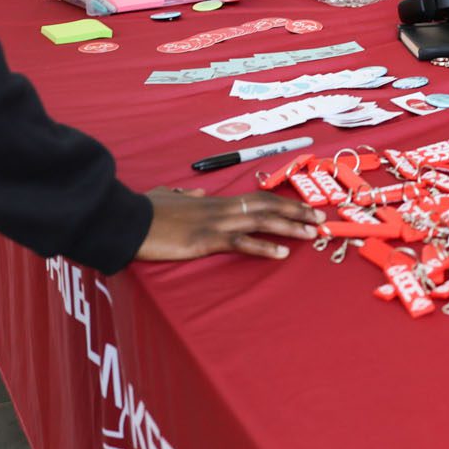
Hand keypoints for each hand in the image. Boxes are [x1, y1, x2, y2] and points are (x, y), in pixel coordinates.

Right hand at [135, 186, 323, 261]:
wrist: (127, 220)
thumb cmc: (143, 211)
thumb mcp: (165, 197)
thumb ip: (182, 196)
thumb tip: (194, 195)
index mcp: (213, 201)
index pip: (256, 198)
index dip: (282, 202)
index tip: (303, 207)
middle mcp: (220, 208)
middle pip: (267, 205)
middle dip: (297, 211)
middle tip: (322, 218)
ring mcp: (215, 223)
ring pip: (261, 221)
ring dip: (290, 227)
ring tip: (313, 233)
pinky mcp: (205, 240)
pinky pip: (240, 243)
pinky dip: (263, 247)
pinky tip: (281, 253)